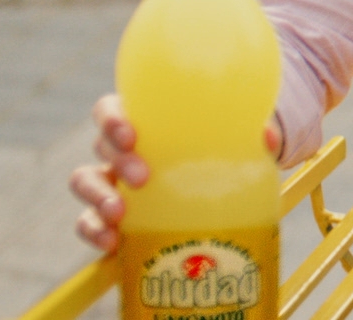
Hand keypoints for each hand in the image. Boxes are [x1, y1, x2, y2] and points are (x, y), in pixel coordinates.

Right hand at [71, 95, 281, 251]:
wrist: (216, 180)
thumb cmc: (219, 147)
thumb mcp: (236, 136)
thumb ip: (251, 132)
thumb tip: (267, 137)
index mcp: (143, 120)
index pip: (111, 109)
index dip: (112, 119)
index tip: (131, 134)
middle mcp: (121, 148)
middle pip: (101, 145)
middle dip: (117, 160)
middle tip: (143, 177)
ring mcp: (112, 180)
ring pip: (85, 181)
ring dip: (97, 196)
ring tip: (118, 213)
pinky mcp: (111, 215)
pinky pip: (89, 221)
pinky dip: (94, 231)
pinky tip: (111, 242)